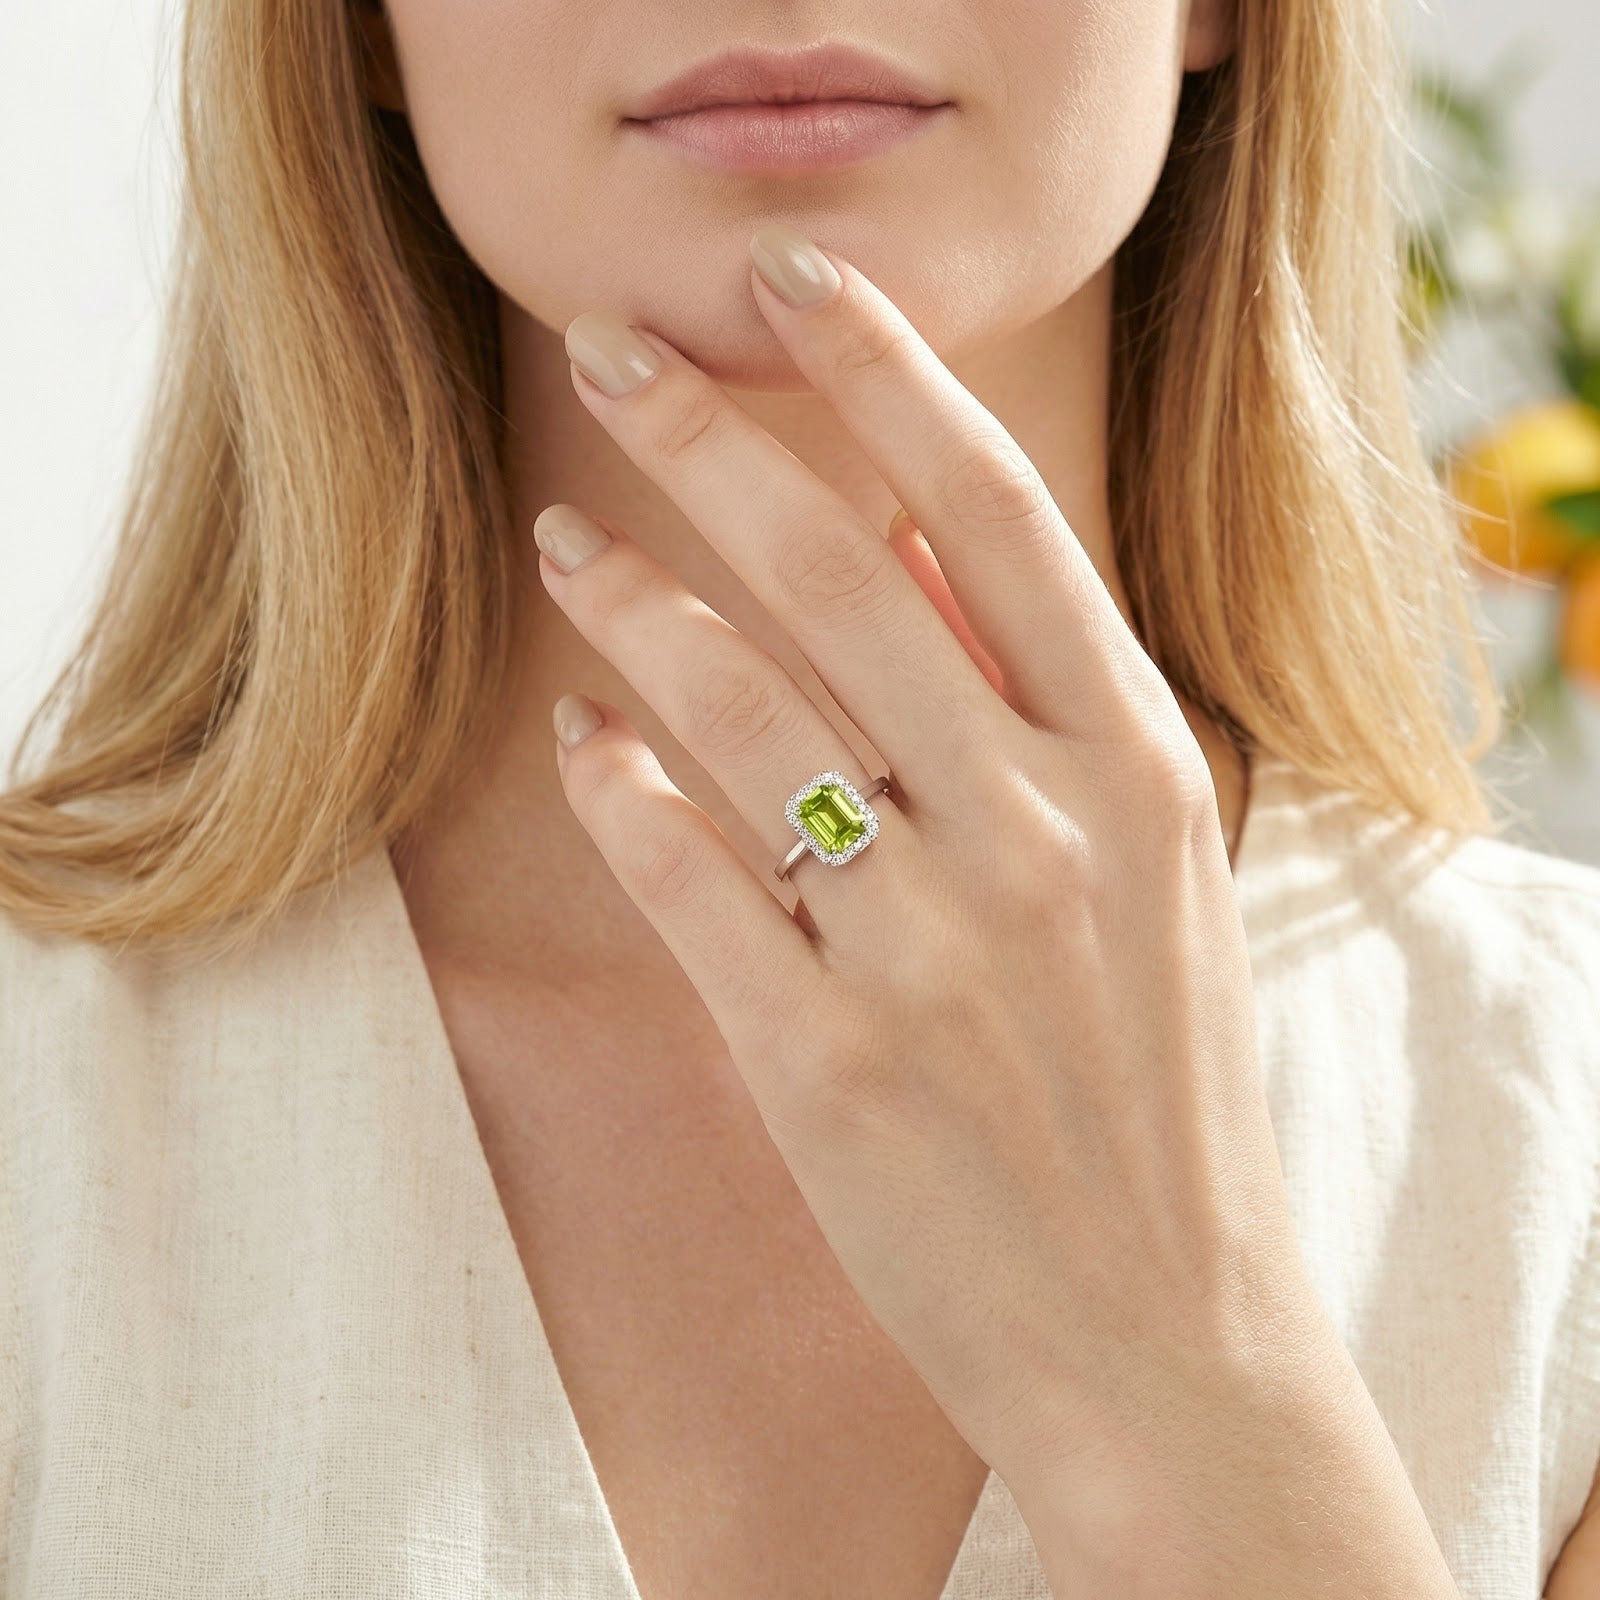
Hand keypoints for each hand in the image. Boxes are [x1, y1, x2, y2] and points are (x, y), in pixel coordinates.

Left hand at [533, 223, 1442, 1590]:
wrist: (1170, 1331)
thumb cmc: (1158, 1089)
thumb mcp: (1158, 877)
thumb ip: (1047, 709)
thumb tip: (928, 547)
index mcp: (1138, 766)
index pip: (1002, 513)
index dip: (889, 374)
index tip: (792, 280)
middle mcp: (1037, 829)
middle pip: (843, 568)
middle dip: (708, 436)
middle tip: (612, 353)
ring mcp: (927, 942)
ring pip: (737, 708)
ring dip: (634, 600)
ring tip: (566, 537)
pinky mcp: (823, 1056)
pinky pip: (684, 875)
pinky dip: (620, 786)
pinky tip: (585, 737)